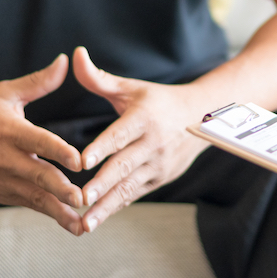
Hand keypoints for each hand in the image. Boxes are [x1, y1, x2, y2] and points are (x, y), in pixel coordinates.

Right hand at [0, 55, 83, 234]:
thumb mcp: (5, 94)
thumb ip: (38, 82)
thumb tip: (65, 60)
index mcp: (9, 130)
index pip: (37, 141)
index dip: (58, 150)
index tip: (79, 161)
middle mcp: (6, 158)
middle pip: (37, 174)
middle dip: (60, 188)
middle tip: (83, 197)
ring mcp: (2, 180)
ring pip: (34, 197)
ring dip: (59, 210)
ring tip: (82, 222)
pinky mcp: (0, 194)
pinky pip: (28, 205)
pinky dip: (49, 214)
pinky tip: (71, 223)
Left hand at [72, 47, 209, 231]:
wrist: (201, 117)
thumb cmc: (157, 100)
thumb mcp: (131, 88)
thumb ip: (99, 78)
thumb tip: (75, 55)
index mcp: (144, 118)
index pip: (120, 134)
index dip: (102, 147)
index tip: (82, 161)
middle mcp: (154, 143)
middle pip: (124, 166)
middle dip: (101, 185)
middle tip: (79, 199)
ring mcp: (159, 163)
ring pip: (128, 187)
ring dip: (106, 206)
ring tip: (84, 222)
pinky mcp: (160, 178)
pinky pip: (134, 194)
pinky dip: (116, 207)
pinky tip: (96, 219)